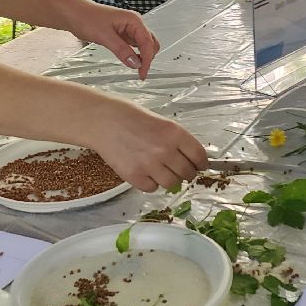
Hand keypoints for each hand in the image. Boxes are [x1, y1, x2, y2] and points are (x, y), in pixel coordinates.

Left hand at [63, 0, 160, 78]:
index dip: (147, 59)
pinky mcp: (121, 34)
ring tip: (135, 69)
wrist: (73, 13)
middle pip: (150, 43)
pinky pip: (132, 45)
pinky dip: (134, 54)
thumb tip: (136, 64)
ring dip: (142, 56)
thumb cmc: (87, 18)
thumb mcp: (105, 36)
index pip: (148, 42)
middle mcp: (133, 23)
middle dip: (148, 57)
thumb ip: (122, 50)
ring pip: (142, 45)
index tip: (142, 73)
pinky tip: (129, 61)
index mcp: (134, 20)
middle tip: (140, 73)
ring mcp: (127, 28)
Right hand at [94, 103, 208, 191]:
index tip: (200, 166)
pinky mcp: (134, 177)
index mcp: (175, 133)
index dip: (201, 164)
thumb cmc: (131, 117)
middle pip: (187, 173)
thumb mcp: (161, 123)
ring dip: (170, 180)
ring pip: (172, 184)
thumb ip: (176, 140)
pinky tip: (145, 172)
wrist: (103, 121)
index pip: (199, 156)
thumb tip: (191, 158)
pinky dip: (151, 183)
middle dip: (186, 173)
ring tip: (161, 171)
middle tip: (180, 170)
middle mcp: (165, 150)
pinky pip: (152, 188)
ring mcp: (150, 165)